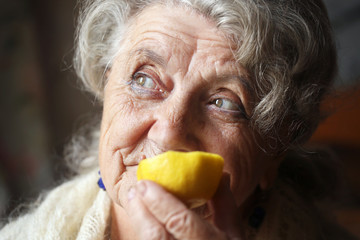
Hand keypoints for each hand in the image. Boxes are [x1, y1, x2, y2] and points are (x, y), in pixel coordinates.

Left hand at [125, 175, 243, 238]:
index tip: (146, 183)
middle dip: (140, 211)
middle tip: (134, 189)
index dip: (160, 202)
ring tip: (134, 202)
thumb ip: (225, 203)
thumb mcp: (234, 233)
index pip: (180, 222)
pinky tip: (142, 222)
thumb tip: (219, 174)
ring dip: (137, 222)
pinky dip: (142, 233)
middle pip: (155, 236)